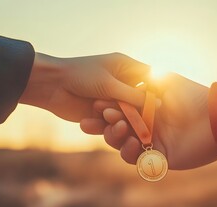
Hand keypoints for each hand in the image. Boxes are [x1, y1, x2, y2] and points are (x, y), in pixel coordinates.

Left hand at [19, 52, 148, 121]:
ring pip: (128, 112)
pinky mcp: (102, 112)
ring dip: (126, 118)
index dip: (158, 89)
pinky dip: (113, 125)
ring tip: (121, 122)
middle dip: (143, 109)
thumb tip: (157, 104)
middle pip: (140, 98)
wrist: (51, 86)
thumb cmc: (80, 76)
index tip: (166, 103)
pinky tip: (112, 128)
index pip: (149, 76)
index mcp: (125, 67)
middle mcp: (121, 82)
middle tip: (150, 121)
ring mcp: (111, 98)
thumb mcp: (110, 84)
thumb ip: (134, 95)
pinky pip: (114, 121)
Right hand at [81, 73, 216, 169]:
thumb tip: (120, 82)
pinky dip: (129, 152)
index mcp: (146, 109)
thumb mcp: (164, 80)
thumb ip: (143, 80)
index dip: (105, 109)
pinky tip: (133, 143)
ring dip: (114, 137)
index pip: (118, 111)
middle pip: (116, 128)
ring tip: (119, 128)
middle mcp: (147, 126)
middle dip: (102, 125)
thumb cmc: (191, 95)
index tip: (95, 105)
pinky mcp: (159, 159)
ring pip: (121, 144)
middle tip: (90, 122)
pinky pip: (136, 159)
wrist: (216, 117)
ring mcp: (152, 143)